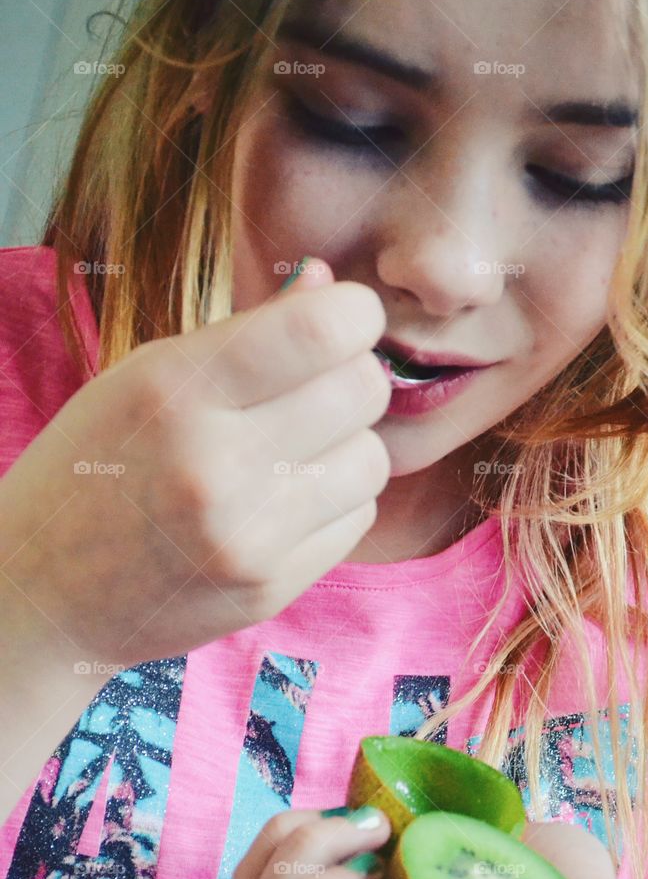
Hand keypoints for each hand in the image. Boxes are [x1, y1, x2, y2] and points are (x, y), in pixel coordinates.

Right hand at [0, 258, 390, 668]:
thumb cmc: (92, 469)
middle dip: (352, 378)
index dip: (354, 314)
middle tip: (314, 389)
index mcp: (176, 390)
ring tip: (291, 452)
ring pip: (372, 459)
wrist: (43, 594)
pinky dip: (333, 503)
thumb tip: (329, 283)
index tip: (345, 319)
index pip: (320, 330)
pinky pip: (356, 517)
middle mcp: (216, 465)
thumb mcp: (143, 378)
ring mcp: (248, 536)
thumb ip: (244, 333)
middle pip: (364, 391)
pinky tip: (280, 504)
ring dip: (347, 446)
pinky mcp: (271, 588)